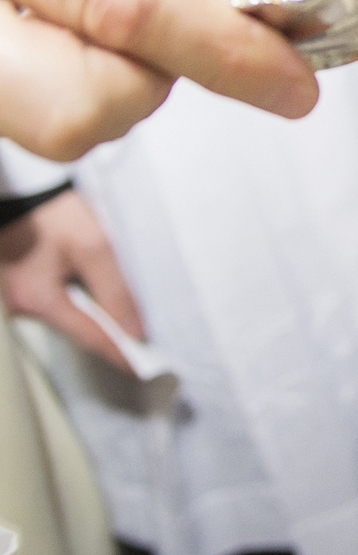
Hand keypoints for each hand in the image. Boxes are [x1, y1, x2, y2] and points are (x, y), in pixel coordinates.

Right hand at [0, 0, 317, 159]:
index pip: (122, 1)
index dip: (221, 49)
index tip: (292, 83)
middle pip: (93, 104)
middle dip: (144, 72)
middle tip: (136, 17)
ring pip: (62, 125)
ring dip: (98, 79)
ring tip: (55, 10)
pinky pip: (26, 116)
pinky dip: (53, 80)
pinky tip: (30, 29)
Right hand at [0, 189, 141, 373]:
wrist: (21, 187)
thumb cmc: (51, 211)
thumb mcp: (92, 245)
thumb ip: (115, 289)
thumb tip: (134, 330)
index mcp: (38, 300)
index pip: (90, 338)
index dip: (120, 353)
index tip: (145, 368)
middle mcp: (20, 306)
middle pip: (76, 329)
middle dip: (109, 332)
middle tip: (145, 341)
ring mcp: (15, 297)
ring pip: (66, 314)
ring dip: (95, 313)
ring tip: (127, 313)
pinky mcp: (19, 284)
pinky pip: (55, 301)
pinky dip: (78, 299)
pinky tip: (97, 291)